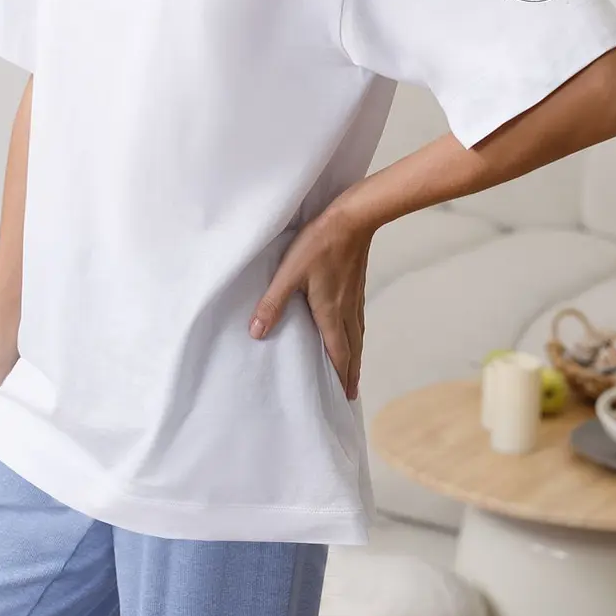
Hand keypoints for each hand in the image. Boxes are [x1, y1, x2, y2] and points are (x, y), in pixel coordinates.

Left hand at [250, 204, 372, 400]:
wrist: (352, 218)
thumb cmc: (319, 245)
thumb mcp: (289, 273)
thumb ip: (272, 303)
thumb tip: (257, 333)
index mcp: (331, 313)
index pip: (337, 352)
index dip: (339, 375)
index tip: (343, 396)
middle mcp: (347, 310)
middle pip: (353, 349)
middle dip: (351, 373)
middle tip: (350, 394)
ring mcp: (355, 297)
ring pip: (358, 335)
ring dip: (356, 356)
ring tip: (353, 369)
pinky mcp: (357, 286)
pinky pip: (358, 320)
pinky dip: (356, 336)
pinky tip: (352, 331)